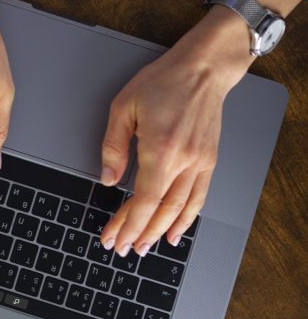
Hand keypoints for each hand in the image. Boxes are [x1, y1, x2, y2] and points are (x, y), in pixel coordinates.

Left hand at [99, 7, 254, 256]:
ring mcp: (200, 163)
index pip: (143, 201)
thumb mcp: (123, 107)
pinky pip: (199, 198)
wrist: (203, 69)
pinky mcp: (209, 161)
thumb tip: (109, 179)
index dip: (127, 223)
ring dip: (161, 232)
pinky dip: (187, 218)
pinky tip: (176, 231)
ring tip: (145, 246)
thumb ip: (113, 146)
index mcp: (161, 149)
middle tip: (124, 248)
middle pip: (161, 211)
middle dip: (140, 233)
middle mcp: (184, 161)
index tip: (113, 237)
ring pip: (181, 209)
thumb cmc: (164, 82)